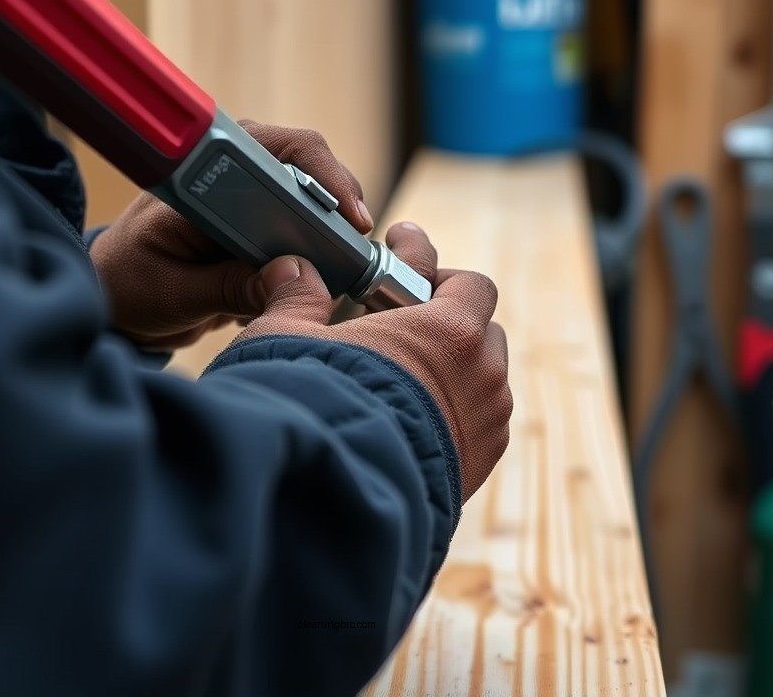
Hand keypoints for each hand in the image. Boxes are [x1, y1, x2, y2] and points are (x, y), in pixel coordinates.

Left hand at [89, 120, 373, 350]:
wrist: (112, 299)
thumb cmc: (129, 283)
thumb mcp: (175, 292)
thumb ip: (230, 287)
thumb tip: (292, 279)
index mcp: (209, 170)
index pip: (283, 151)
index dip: (325, 178)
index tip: (351, 218)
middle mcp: (238, 175)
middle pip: (312, 176)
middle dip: (339, 214)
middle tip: (351, 259)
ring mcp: (255, 202)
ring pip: (317, 210)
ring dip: (330, 244)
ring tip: (328, 283)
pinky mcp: (265, 232)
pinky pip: (307, 240)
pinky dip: (314, 265)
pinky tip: (297, 295)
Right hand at [233, 223, 511, 502]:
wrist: (324, 502)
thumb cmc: (309, 406)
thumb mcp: (286, 338)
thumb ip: (297, 298)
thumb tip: (292, 269)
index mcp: (448, 331)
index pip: (473, 284)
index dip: (441, 276)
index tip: (410, 275)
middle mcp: (483, 375)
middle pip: (483, 332)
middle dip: (449, 327)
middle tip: (401, 332)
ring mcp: (486, 427)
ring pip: (484, 383)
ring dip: (453, 375)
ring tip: (400, 383)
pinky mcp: (478, 470)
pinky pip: (477, 427)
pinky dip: (452, 418)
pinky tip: (404, 425)